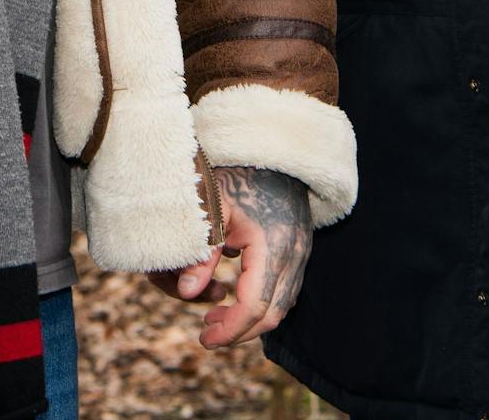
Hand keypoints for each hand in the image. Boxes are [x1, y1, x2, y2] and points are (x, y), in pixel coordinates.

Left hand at [155, 165, 310, 346]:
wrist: (271, 148)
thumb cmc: (236, 174)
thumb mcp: (213, 209)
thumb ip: (202, 253)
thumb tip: (186, 294)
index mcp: (271, 245)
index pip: (253, 306)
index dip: (229, 330)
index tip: (203, 339)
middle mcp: (293, 253)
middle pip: (271, 314)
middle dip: (239, 332)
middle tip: (207, 333)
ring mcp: (302, 251)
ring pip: (283, 305)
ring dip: (252, 320)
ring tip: (217, 319)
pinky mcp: (301, 247)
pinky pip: (287, 289)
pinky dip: (264, 302)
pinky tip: (238, 298)